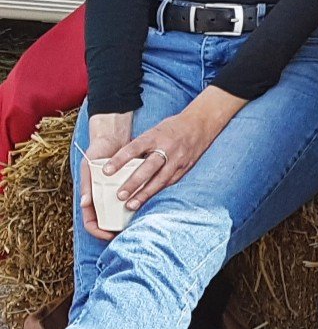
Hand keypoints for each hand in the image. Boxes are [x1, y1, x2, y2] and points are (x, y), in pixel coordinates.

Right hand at [80, 112, 131, 240]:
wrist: (112, 139)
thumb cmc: (96, 154)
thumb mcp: (88, 168)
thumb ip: (86, 184)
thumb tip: (84, 203)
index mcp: (89, 197)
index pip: (91, 222)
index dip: (97, 231)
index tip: (109, 235)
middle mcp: (102, 198)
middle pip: (107, 222)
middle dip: (115, 229)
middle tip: (128, 233)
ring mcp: (114, 194)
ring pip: (120, 214)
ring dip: (127, 220)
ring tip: (138, 223)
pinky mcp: (127, 187)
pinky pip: (132, 200)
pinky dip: (136, 205)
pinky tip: (146, 207)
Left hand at [100, 88, 243, 217]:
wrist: (201, 124)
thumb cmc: (172, 128)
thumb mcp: (154, 131)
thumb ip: (141, 145)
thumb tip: (120, 162)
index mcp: (155, 136)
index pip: (134, 148)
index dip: (120, 160)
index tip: (106, 171)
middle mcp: (167, 148)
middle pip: (148, 168)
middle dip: (133, 183)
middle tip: (119, 195)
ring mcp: (178, 159)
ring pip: (160, 179)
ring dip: (145, 193)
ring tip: (131, 205)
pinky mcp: (185, 168)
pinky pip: (169, 182)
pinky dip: (157, 191)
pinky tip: (146, 199)